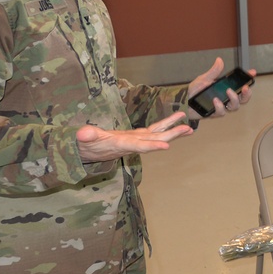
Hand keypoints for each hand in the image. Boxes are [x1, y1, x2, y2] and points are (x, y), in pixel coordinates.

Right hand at [77, 112, 192, 162]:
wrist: (86, 151)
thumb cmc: (84, 146)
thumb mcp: (83, 141)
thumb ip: (85, 137)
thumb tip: (82, 133)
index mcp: (121, 145)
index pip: (139, 146)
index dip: (152, 146)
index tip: (167, 146)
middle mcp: (132, 143)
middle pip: (154, 140)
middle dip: (171, 135)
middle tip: (187, 129)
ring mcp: (136, 140)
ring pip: (157, 134)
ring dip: (173, 130)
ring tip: (189, 128)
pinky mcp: (136, 136)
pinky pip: (154, 130)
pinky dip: (165, 126)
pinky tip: (177, 122)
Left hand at [185, 58, 254, 120]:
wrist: (182, 102)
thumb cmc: (194, 91)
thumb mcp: (204, 78)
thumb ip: (214, 71)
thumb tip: (220, 60)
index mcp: (225, 89)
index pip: (240, 85)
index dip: (248, 79)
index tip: (252, 73)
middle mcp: (225, 99)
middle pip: (242, 99)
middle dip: (247, 94)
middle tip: (246, 88)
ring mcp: (221, 107)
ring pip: (235, 106)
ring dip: (234, 99)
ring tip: (228, 91)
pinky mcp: (214, 113)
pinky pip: (221, 112)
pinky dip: (219, 106)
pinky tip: (215, 100)